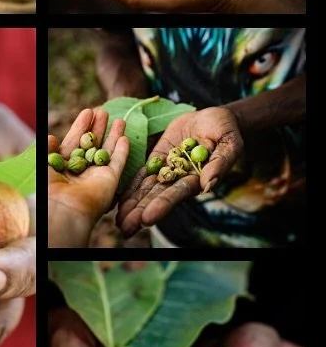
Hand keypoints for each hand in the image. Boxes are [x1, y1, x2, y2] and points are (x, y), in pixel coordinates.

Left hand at [48, 111, 131, 247]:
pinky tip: (125, 137)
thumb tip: (51, 138)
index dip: (80, 128)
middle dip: (98, 128)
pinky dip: (122, 151)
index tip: (87, 111)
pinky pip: (118, 163)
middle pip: (92, 145)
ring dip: (112, 135)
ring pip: (107, 151)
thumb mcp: (42, 165)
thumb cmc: (48, 189)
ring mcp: (96, 177)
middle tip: (102, 110)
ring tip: (118, 118)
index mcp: (63, 169)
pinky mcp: (110, 181)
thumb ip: (47, 150)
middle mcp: (81, 173)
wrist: (63, 209)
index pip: (74, 143)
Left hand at [115, 106, 240, 236]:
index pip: (176, 194)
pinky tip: (118, 200)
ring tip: (117, 222)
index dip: (161, 206)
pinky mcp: (156, 160)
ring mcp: (165, 171)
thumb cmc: (226, 131)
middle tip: (125, 228)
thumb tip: (209, 184)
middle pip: (156, 197)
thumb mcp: (229, 143)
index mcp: (195, 179)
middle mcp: (178, 179)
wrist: (213, 118)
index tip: (147, 219)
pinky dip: (130, 187)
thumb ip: (220, 163)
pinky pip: (141, 175)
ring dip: (131, 205)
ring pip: (145, 190)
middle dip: (140, 213)